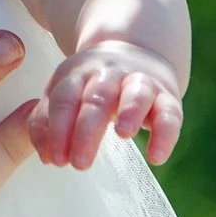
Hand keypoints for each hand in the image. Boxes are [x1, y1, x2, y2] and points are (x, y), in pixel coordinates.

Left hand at [29, 40, 183, 169]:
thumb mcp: (65, 95)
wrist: (135, 52)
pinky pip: (169, 113)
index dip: (58, 130)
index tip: (55, 160)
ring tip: (123, 135)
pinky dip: (165, 134)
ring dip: (130, 112)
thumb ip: (47, 123)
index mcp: (77, 74)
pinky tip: (156, 158)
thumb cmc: (91, 86)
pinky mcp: (167, 97)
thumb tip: (46, 157)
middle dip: (86, 131)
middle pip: (96, 98)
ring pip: (136, 93)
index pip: (64, 100)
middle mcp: (108, 74)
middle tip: (79, 165)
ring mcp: (139, 81)